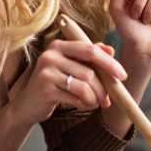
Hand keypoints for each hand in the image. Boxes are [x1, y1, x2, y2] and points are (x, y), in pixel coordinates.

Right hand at [10, 40, 127, 126]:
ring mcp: (46, 72)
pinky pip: (75, 97)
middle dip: (104, 87)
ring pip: (84, 85)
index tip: (122, 75)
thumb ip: (89, 57)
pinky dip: (84, 104)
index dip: (109, 63)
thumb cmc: (54, 83)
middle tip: (108, 99)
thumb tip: (111, 50)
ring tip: (94, 103)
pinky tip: (83, 105)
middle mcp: (51, 55)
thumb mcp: (71, 66)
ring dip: (94, 98)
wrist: (27, 104)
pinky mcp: (45, 89)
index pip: (91, 50)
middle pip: (89, 71)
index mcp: (59, 45)